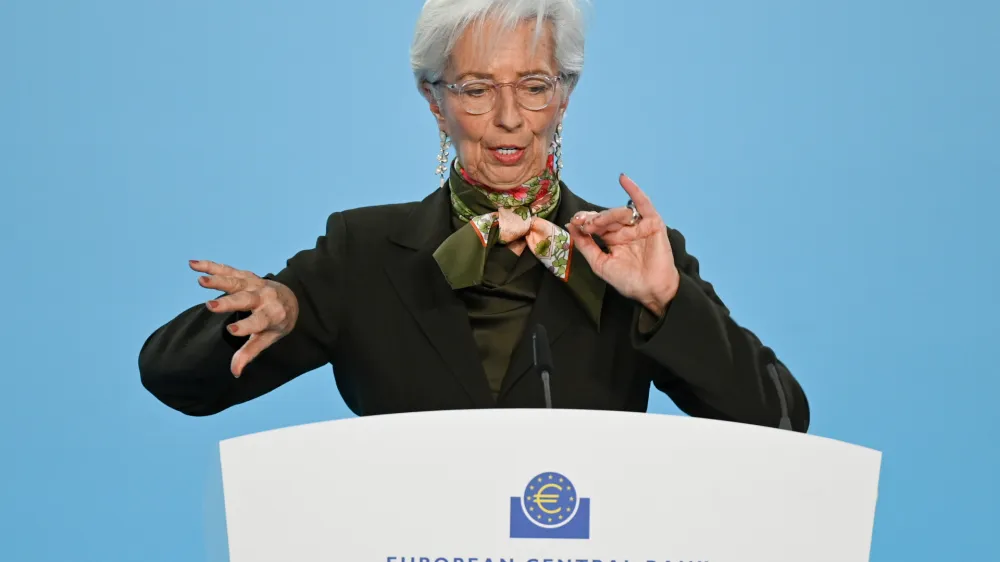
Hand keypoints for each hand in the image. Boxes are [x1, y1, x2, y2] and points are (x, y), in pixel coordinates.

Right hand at [189, 260, 299, 376]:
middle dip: (229, 302)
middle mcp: (265, 297)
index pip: (258, 322)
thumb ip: (250, 352)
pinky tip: (193, 265)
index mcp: (273, 315)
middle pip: (246, 299)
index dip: (246, 327)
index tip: (231, 330)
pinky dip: (210, 266)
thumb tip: (235, 372)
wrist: (290, 299)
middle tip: (211, 306)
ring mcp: (256, 284)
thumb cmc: (277, 323)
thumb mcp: (268, 338)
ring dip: (217, 280)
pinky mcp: (246, 276)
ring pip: (235, 281)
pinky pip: (227, 270)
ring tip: (200, 281)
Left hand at [567, 174, 679, 315]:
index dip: (585, 222)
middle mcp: (625, 230)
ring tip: (596, 223)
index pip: (597, 225)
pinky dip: (634, 190)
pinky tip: (622, 179)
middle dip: (593, 218)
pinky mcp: (652, 223)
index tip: (573, 223)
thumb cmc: (628, 280)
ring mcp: (639, 226)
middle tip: (583, 223)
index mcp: (613, 239)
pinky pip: (643, 203)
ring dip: (606, 215)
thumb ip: (585, 246)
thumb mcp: (599, 264)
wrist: (651, 290)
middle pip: (606, 217)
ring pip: (619, 213)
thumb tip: (570, 227)